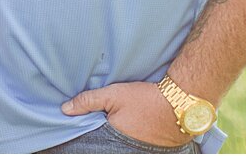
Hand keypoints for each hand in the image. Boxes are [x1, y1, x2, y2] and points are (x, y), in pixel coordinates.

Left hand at [62, 80, 191, 148]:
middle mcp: (126, 151)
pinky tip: (128, 133)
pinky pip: (132, 148)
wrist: (181, 104)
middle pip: (105, 148)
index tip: (74, 140)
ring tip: (114, 132)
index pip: (92, 147)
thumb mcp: (113, 95)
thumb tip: (65, 109)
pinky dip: (127, 143)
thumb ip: (88, 101)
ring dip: (112, 143)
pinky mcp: (151, 152)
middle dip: (100, 143)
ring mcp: (139, 153)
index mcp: (114, 142)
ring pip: (118, 148)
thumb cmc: (146, 99)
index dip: (84, 142)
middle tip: (95, 132)